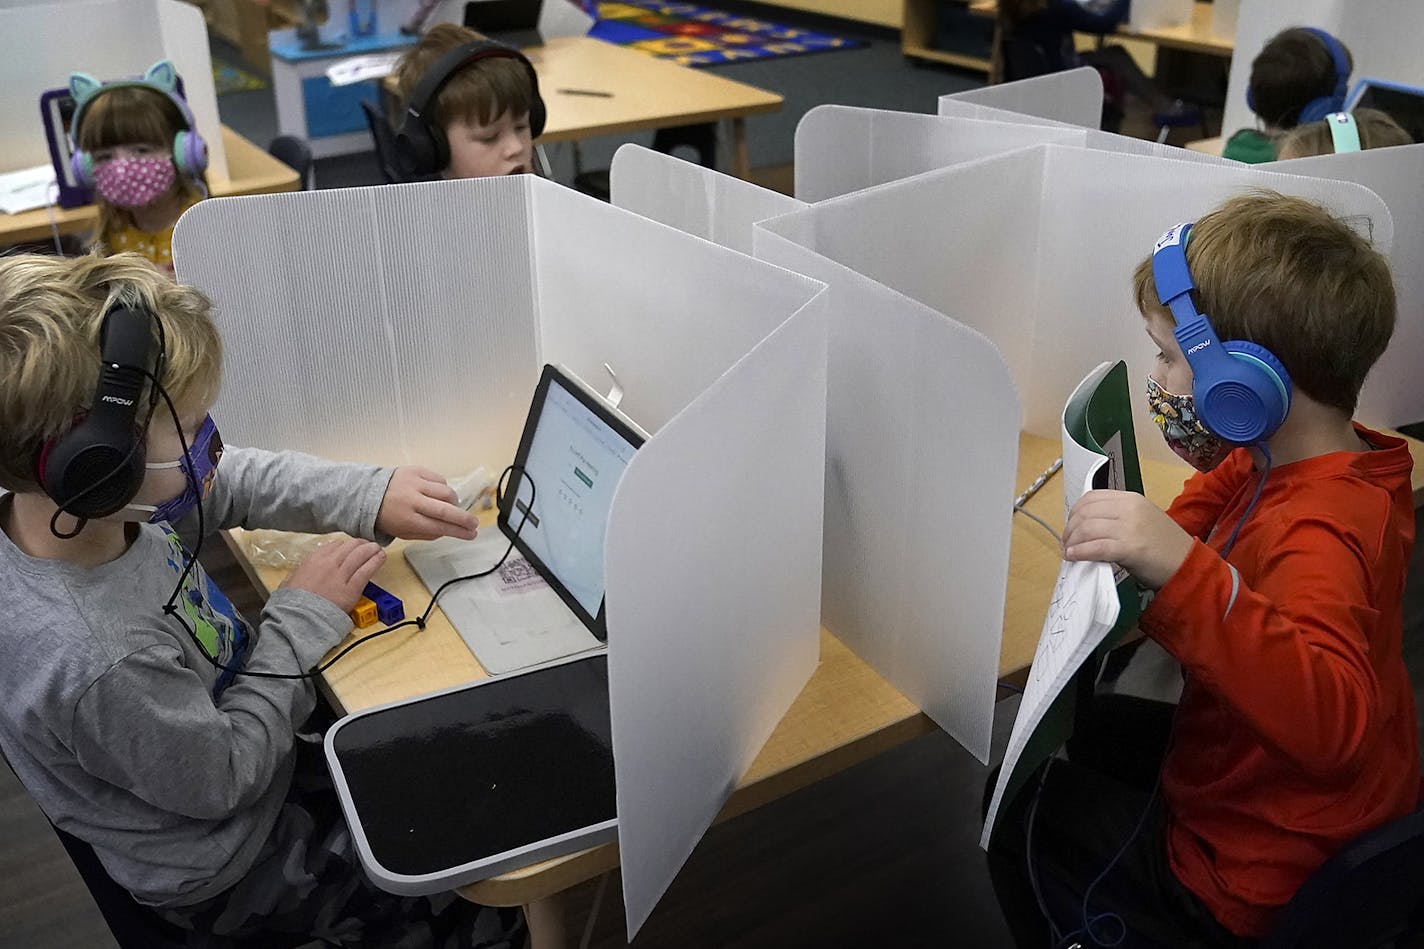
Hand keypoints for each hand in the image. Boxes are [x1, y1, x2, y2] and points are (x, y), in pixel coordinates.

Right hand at [280, 537, 386, 612]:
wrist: (299, 619)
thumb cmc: (291, 604)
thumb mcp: (288, 582)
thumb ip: (296, 573)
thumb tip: (298, 573)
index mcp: (313, 560)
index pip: (335, 545)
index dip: (345, 546)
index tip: (350, 548)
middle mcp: (329, 564)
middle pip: (350, 547)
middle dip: (361, 544)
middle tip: (368, 546)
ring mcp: (341, 575)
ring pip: (360, 555)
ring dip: (371, 549)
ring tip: (377, 549)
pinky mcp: (352, 589)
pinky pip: (366, 570)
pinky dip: (375, 562)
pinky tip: (381, 558)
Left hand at [375, 466, 478, 540]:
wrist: (368, 493)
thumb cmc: (388, 517)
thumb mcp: (403, 532)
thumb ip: (426, 534)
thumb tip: (449, 531)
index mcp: (407, 520)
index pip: (439, 527)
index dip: (458, 532)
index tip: (471, 534)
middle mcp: (411, 500)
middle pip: (446, 510)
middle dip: (464, 518)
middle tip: (474, 524)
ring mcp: (414, 483)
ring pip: (446, 492)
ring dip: (454, 502)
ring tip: (454, 507)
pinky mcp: (415, 470)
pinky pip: (439, 479)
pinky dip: (444, 488)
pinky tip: (441, 494)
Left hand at [1062, 490, 1193, 589]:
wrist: (1188, 565)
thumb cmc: (1164, 547)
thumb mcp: (1142, 521)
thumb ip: (1117, 517)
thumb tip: (1086, 526)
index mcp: (1132, 499)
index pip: (1092, 498)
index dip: (1075, 512)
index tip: (1071, 527)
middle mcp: (1130, 508)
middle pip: (1086, 513)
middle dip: (1070, 528)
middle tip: (1066, 542)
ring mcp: (1130, 527)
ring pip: (1087, 528)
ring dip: (1072, 541)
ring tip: (1069, 551)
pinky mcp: (1130, 548)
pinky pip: (1096, 547)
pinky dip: (1080, 552)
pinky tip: (1074, 557)